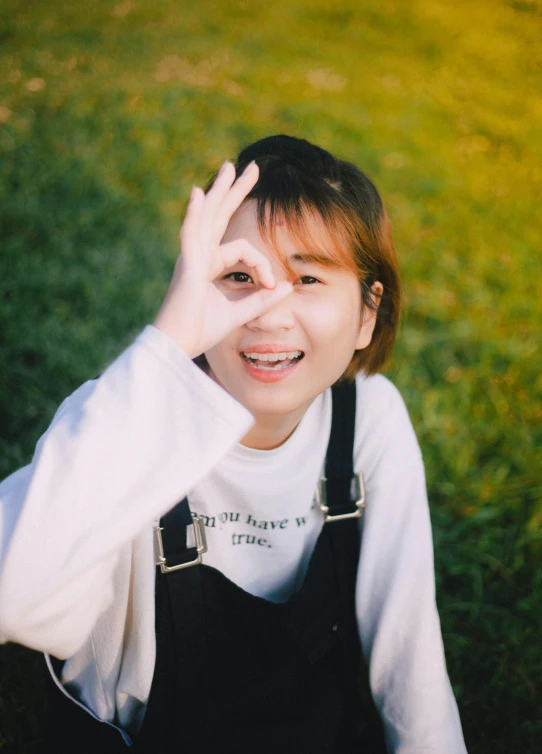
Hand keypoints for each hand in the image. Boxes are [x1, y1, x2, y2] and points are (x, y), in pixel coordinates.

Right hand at [154, 161, 292, 358]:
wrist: (178, 345)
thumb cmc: (201, 330)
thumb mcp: (240, 312)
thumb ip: (262, 299)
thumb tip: (286, 286)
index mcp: (210, 264)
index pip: (244, 250)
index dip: (263, 265)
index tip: (271, 285)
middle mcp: (200, 255)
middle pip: (220, 215)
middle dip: (235, 190)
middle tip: (248, 166)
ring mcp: (192, 258)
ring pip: (209, 217)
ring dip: (220, 191)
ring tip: (230, 167)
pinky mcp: (188, 267)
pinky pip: (191, 236)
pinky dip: (195, 215)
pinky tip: (199, 195)